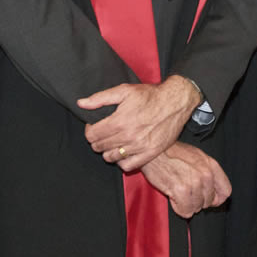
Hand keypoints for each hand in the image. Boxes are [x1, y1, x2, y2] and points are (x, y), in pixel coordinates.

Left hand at [80, 76, 200, 171]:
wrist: (175, 102)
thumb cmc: (150, 95)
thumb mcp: (124, 91)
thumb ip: (100, 98)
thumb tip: (81, 104)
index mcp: (119, 121)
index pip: (92, 135)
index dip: (90, 130)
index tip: (94, 126)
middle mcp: (128, 136)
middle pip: (100, 147)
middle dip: (98, 140)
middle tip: (104, 132)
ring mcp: (140, 147)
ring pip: (111, 157)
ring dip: (108, 150)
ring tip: (113, 141)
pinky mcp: (150, 153)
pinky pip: (128, 165)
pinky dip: (122, 160)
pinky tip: (124, 151)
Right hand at [141, 142, 231, 217]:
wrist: (155, 151)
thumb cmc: (173, 153)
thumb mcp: (197, 157)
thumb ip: (209, 174)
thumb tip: (216, 194)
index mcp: (211, 165)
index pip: (226, 191)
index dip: (216, 198)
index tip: (208, 199)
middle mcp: (205, 174)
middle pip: (209, 202)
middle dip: (197, 200)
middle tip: (186, 190)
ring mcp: (194, 183)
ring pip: (197, 207)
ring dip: (186, 203)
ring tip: (178, 190)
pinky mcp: (181, 191)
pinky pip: (186, 211)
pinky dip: (179, 208)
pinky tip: (173, 196)